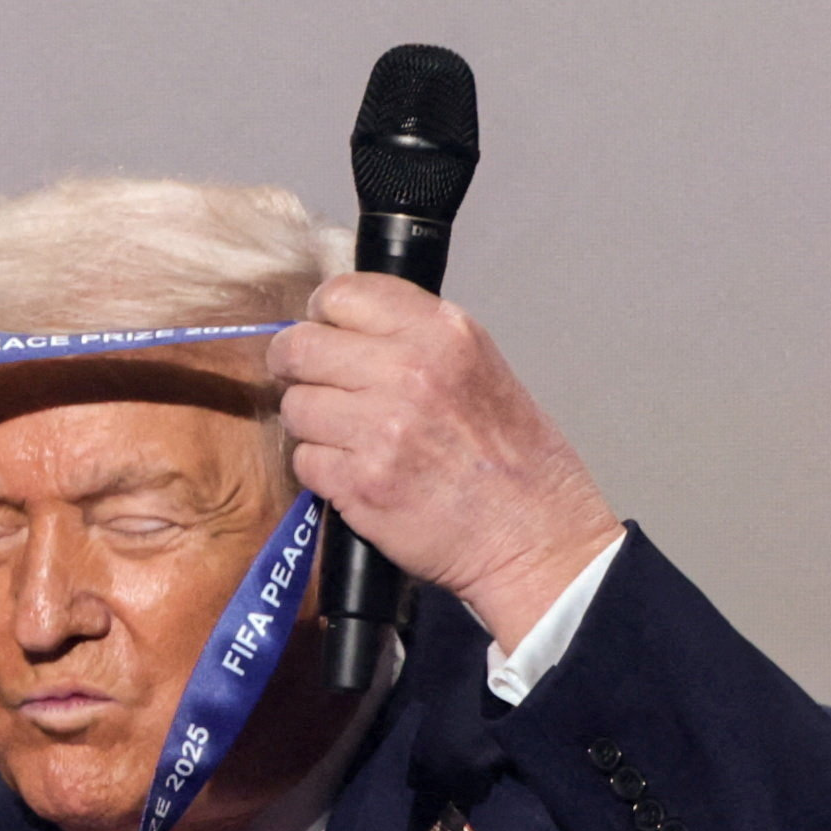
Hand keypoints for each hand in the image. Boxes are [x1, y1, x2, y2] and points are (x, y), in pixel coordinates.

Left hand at [267, 273, 623, 643]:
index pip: (342, 294)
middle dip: (297, 368)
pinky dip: (322, 472)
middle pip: (301, 347)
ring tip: (349, 441)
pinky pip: (304, 461)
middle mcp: (409, 370)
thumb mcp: (481, 366)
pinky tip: (357, 477)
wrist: (534, 535)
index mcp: (442, 332)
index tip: (328, 337)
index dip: (324, 318)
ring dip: (311, 426)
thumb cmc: (516, 460)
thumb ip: (416, 339)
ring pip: (296, 407)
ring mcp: (381, 428)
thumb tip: (344, 332)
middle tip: (312, 386)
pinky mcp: (360, 483)